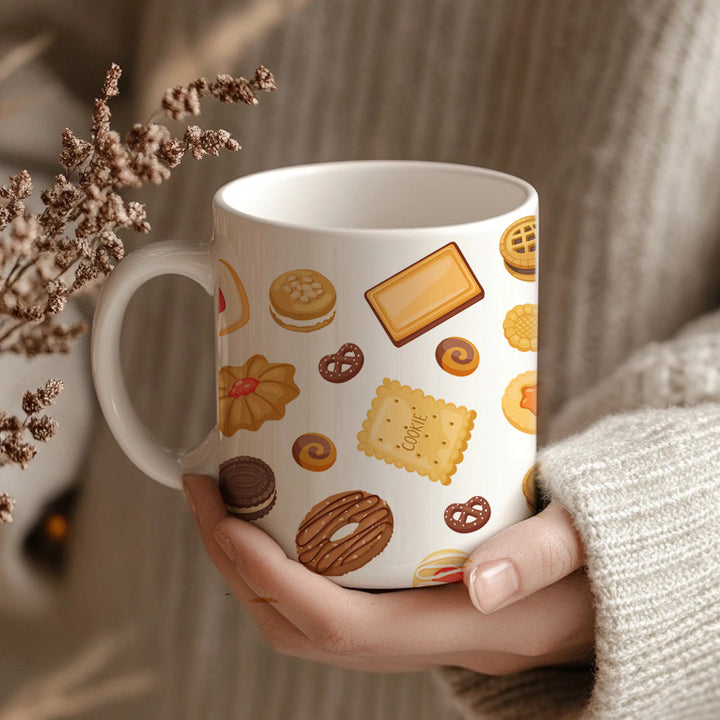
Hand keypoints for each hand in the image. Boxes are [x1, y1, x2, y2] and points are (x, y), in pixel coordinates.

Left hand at [183, 475, 593, 675]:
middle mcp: (409, 640)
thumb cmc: (592, 576)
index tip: (221, 512)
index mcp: (445, 630)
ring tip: (223, 500)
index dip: (267, 575)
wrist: (595, 603)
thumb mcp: (583, 553)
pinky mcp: (396, 610)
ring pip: (299, 620)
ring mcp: (397, 631)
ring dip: (248, 568)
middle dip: (234, 564)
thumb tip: (484, 582)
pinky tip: (276, 519)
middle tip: (203, 488)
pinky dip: (281, 568)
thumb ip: (541, 556)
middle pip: (294, 625)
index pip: (331, 623)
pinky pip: (320, 603)